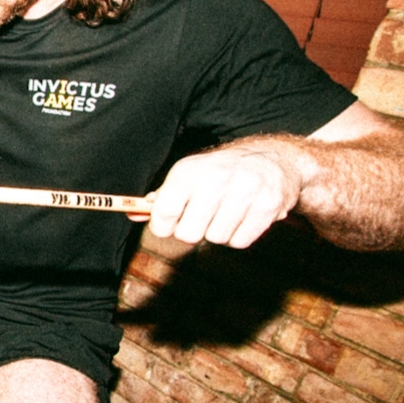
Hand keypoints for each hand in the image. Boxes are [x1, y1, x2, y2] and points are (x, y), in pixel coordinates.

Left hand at [145, 140, 306, 248]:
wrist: (272, 161)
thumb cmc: (220, 172)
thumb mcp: (188, 175)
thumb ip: (160, 198)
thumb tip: (131, 213)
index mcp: (190, 170)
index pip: (164, 211)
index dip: (163, 225)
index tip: (168, 223)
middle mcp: (216, 178)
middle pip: (189, 233)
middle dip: (192, 231)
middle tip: (202, 217)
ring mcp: (244, 192)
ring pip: (216, 238)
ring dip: (219, 231)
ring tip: (227, 212)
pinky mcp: (267, 207)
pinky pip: (240, 241)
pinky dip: (239, 235)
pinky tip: (243, 216)